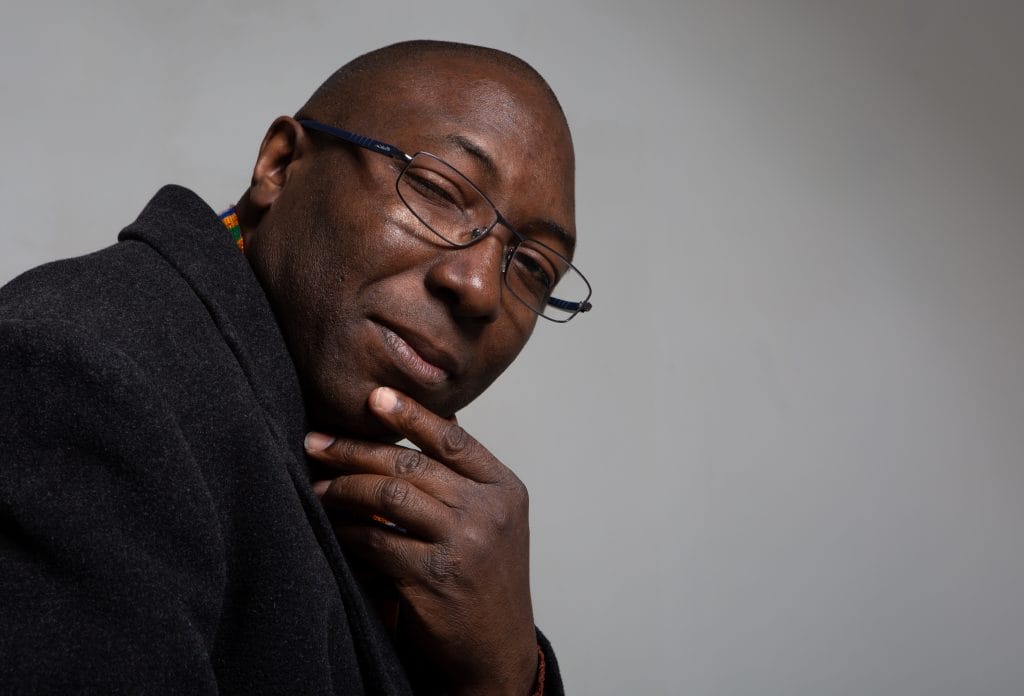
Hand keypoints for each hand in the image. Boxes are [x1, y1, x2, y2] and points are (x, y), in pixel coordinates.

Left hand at [306, 387, 537, 695]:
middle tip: (316, 442)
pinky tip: (331, 526)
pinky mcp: (434, 578)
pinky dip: (346, 530)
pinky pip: (375, 539)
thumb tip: (440, 419)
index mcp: (506, 490)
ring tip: (317, 486)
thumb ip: (466, 477)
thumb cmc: (486, 584)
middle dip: (355, 449)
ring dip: (343, 488)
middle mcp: (489, 512)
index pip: (452, 440)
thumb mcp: (494, 523)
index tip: (373, 396)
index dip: (410, 413)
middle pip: (411, 463)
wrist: (497, 656)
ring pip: (388, 495)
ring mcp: (465, 544)